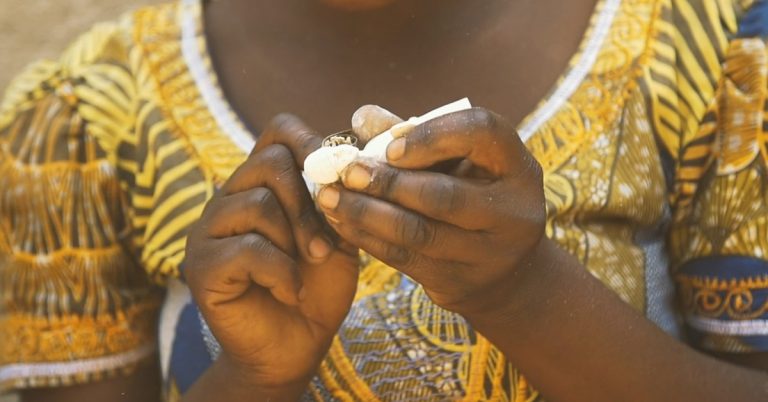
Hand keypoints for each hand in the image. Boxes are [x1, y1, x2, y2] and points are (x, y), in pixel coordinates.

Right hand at [184, 115, 358, 391]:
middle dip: (309, 204)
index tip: (336, 177)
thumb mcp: (338, 235)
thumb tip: (350, 154)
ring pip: (259, 202)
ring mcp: (209, 229)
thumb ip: (338, 197)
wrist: (297, 344)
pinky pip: (248, 248)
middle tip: (323, 246)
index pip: (279, 131)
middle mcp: (230, 196)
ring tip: (307, 268)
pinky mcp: (200, 264)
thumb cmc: (318, 285)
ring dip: (297, 239)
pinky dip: (281, 272)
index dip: (311, 143)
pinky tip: (289, 290)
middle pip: (272, 161)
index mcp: (262, 182)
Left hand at [316, 107, 545, 316]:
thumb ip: (414, 135)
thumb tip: (361, 118)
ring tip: (328, 197)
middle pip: (443, 195)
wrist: (506, 273)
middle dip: (386, 182)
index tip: (390, 146)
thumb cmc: (473, 195)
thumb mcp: (460, 162)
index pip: (483, 133)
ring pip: (417, 233)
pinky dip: (366, 237)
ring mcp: (489, 254)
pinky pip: (403, 259)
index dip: (432, 135)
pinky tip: (340, 221)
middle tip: (345, 172)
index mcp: (518, 167)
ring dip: (365, 213)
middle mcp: (514, 212)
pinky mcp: (460, 283)